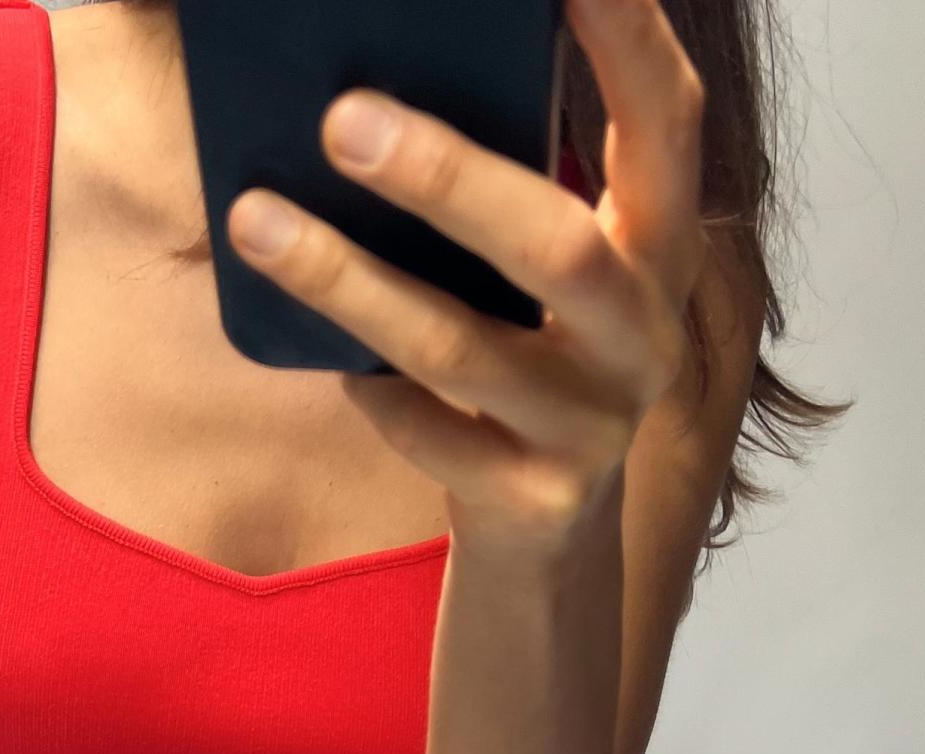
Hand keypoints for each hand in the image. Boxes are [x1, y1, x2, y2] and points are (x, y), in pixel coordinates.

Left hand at [224, 0, 706, 554]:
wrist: (548, 532)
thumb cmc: (529, 359)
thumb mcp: (546, 269)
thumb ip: (516, 181)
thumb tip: (387, 81)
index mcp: (659, 249)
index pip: (666, 123)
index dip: (628, 38)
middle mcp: (643, 336)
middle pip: (558, 249)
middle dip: (447, 179)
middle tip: (344, 118)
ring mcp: (591, 427)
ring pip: (462, 348)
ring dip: (350, 282)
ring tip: (258, 221)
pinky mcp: (532, 501)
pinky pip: (428, 434)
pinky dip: (370, 387)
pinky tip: (325, 354)